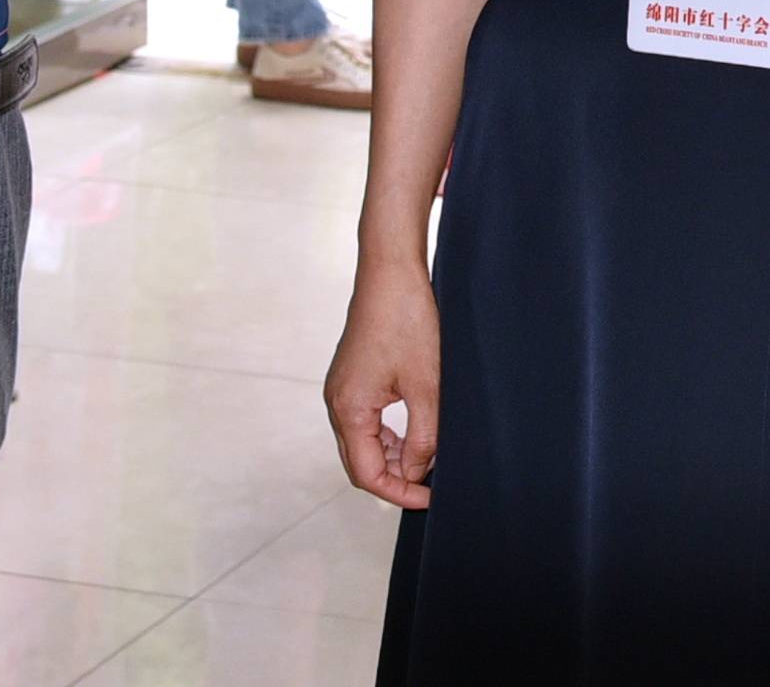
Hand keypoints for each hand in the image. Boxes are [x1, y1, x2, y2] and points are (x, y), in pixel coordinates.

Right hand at [326, 256, 442, 509]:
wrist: (391, 271)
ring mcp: (341, 390)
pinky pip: (364, 422)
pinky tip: (414, 434)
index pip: (368, 475)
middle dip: (395, 479)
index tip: (431, 498)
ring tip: (429, 459)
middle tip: (432, 485)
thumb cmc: (407, 320)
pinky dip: (387, 436)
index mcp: (349, 410)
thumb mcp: (426, 385)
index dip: (400, 493)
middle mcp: (337, 403)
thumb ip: (423, 436)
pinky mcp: (350, 378)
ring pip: (362, 444)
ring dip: (392, 458)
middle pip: (360, 464)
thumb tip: (419, 472)